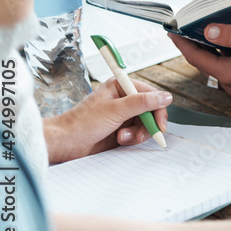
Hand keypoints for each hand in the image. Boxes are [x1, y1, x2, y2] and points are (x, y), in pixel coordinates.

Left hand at [44, 79, 171, 164]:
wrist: (64, 143)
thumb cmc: (82, 123)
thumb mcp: (115, 110)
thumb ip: (142, 103)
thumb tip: (166, 96)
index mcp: (121, 87)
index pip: (151, 95)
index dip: (158, 109)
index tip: (159, 125)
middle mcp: (124, 99)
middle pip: (151, 110)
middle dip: (147, 124)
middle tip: (142, 135)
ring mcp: (123, 115)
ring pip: (145, 123)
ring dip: (138, 133)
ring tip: (123, 138)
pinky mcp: (121, 129)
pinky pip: (137, 133)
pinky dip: (132, 139)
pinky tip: (120, 140)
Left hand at [169, 26, 230, 102]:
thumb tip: (207, 31)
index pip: (198, 58)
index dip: (183, 44)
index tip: (172, 32)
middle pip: (209, 64)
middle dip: (200, 46)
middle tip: (193, 28)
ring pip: (221, 69)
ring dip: (218, 53)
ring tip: (216, 34)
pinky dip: (230, 61)